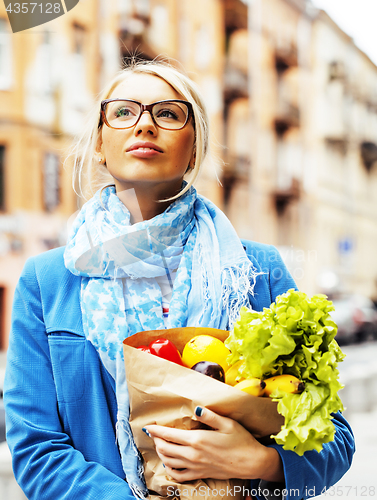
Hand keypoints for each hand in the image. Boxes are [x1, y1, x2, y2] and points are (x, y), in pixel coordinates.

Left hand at [144, 407, 283, 482]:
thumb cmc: (241, 440)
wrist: (251, 462)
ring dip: (161, 453)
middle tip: (155, 433)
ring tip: (160, 444)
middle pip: (165, 448)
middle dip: (157, 440)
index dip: (156, 430)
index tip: (147, 426)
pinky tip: (169, 464)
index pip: (169, 435)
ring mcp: (196, 466)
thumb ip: (209, 416)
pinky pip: (179, 476)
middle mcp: (193, 455)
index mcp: (197, 439)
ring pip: (169, 462)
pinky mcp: (200, 474)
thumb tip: (194, 408)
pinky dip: (170, 470)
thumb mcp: (227, 423)